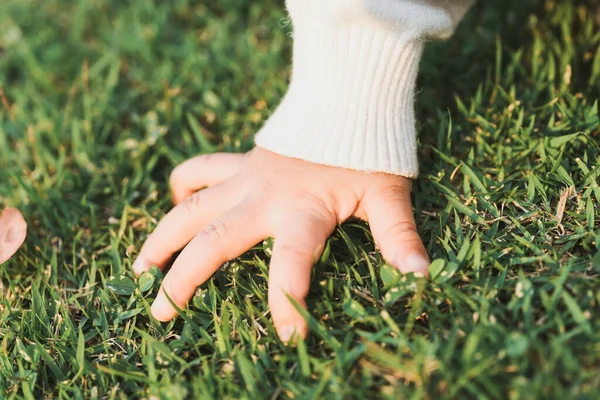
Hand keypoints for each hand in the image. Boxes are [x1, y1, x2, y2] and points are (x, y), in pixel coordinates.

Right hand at [132, 147, 428, 340]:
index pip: (291, 265)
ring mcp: (245, 179)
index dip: (288, 304)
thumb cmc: (367, 151)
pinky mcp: (240, 162)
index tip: (287, 340)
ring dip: (162, 238)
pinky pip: (200, 169)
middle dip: (185, 280)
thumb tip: (421, 274)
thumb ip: (398, 234)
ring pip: (190, 209)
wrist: (346, 99)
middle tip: (160, 313)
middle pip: (214, 243)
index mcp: (303, 212)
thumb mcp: (387, 194)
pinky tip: (174, 202)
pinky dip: (183, 184)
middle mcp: (264, 199)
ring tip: (138, 267)